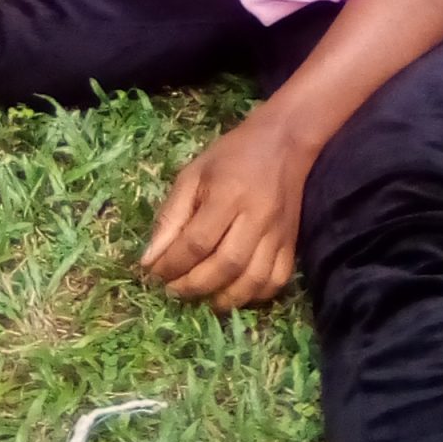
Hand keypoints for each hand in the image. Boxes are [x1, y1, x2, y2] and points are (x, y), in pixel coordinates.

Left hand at [141, 112, 310, 313]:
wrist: (283, 143)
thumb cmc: (231, 156)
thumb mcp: (192, 175)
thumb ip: (170, 217)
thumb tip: (150, 260)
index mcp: (228, 195)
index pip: (197, 242)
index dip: (172, 265)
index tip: (154, 273)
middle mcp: (257, 217)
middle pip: (225, 265)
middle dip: (193, 286)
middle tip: (173, 290)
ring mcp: (279, 233)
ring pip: (253, 280)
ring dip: (223, 298)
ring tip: (201, 298)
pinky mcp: (292, 243)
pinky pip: (276, 280)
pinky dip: (254, 295)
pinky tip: (234, 293)